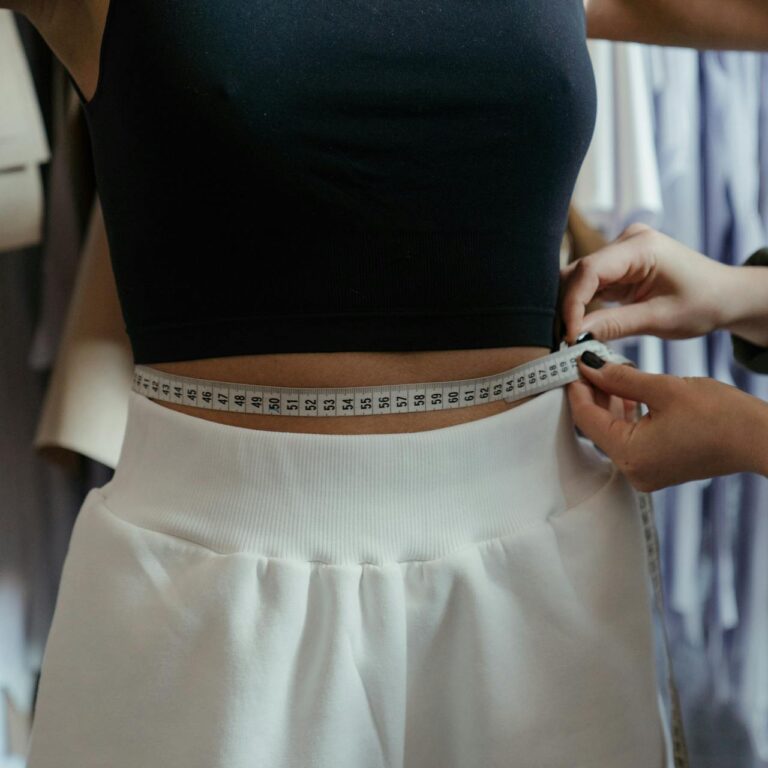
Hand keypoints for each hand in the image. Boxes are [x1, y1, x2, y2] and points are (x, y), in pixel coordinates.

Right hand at [560, 223, 731, 343]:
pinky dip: (581, 306)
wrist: (725, 296)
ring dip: (571, 307)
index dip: (572, 303)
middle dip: (566, 307)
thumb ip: (614, 324)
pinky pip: (589, 284)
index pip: (589, 270)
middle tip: (562, 341)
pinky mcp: (618, 265)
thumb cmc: (703, 303)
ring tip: (570, 337)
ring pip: (578, 279)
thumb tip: (575, 336)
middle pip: (578, 272)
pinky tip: (579, 327)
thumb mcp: (659, 319)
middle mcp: (626, 241)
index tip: (569, 335)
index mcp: (641, 246)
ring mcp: (620, 251)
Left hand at [568, 353, 767, 490]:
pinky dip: (626, 415)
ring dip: (609, 401)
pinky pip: (630, 438)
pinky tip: (626, 390)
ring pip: (613, 431)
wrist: (759, 439)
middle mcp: (632, 471)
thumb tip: (590, 366)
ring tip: (606, 370)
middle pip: (596, 426)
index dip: (576, 388)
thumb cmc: (720, 416)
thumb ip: (620, 378)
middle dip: (592, 393)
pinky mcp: (657, 467)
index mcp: (629, 455)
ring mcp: (645, 472)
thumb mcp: (663, 389)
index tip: (571, 364)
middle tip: (588, 362)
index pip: (585, 418)